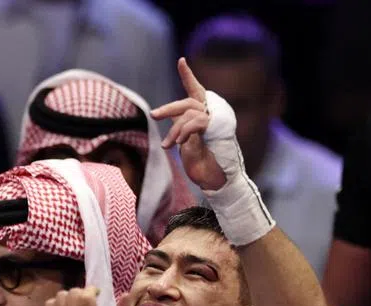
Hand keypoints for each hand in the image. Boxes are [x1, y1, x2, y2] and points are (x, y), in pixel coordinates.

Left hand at [43, 288, 131, 305]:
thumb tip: (125, 293)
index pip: (85, 295)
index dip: (92, 290)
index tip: (96, 294)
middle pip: (72, 293)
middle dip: (81, 293)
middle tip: (87, 300)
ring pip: (59, 297)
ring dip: (69, 297)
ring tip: (75, 305)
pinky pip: (49, 305)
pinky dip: (57, 304)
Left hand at [150, 58, 227, 191]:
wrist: (214, 179)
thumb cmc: (201, 163)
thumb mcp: (186, 143)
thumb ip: (181, 127)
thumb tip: (171, 119)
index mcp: (203, 115)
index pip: (196, 90)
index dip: (188, 76)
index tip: (181, 61)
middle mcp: (211, 114)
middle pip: (189, 101)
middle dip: (169, 108)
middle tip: (153, 115)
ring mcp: (216, 121)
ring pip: (190, 112)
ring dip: (175, 129)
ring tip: (168, 146)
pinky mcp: (216, 130)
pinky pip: (196, 122)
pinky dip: (184, 130)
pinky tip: (180, 143)